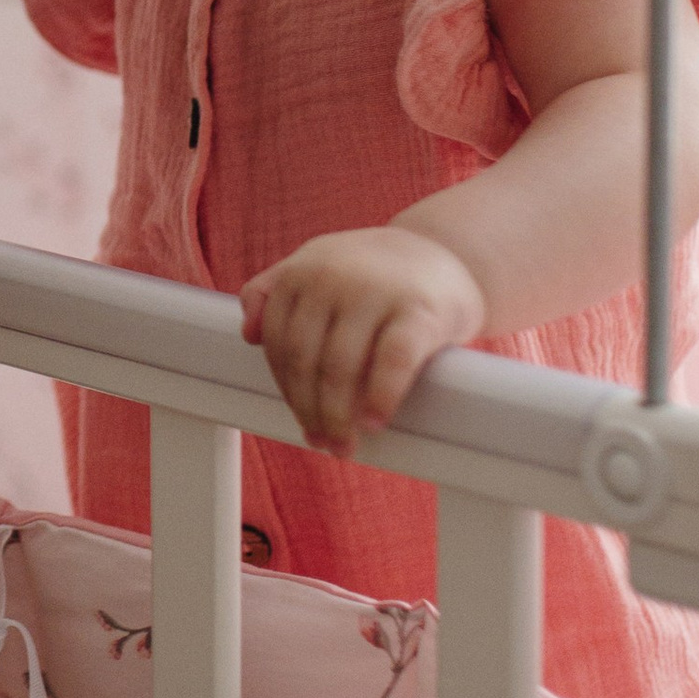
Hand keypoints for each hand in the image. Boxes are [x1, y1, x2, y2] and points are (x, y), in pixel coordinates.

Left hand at [239, 227, 484, 455]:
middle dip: (309, 409)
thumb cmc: (376, 272)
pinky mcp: (419, 311)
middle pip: (306, 359)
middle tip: (322, 442)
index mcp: (304, 270)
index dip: (286, 388)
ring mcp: (377, 291)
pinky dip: (380, 398)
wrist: (449, 252)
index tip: (299, 418)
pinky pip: (392, 363)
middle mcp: (334, 276)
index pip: (280, 342)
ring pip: (341, 367)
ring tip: (344, 445)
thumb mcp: (319, 264)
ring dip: (338, 416)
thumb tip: (249, 335)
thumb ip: (274, 289)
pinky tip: (375, 422)